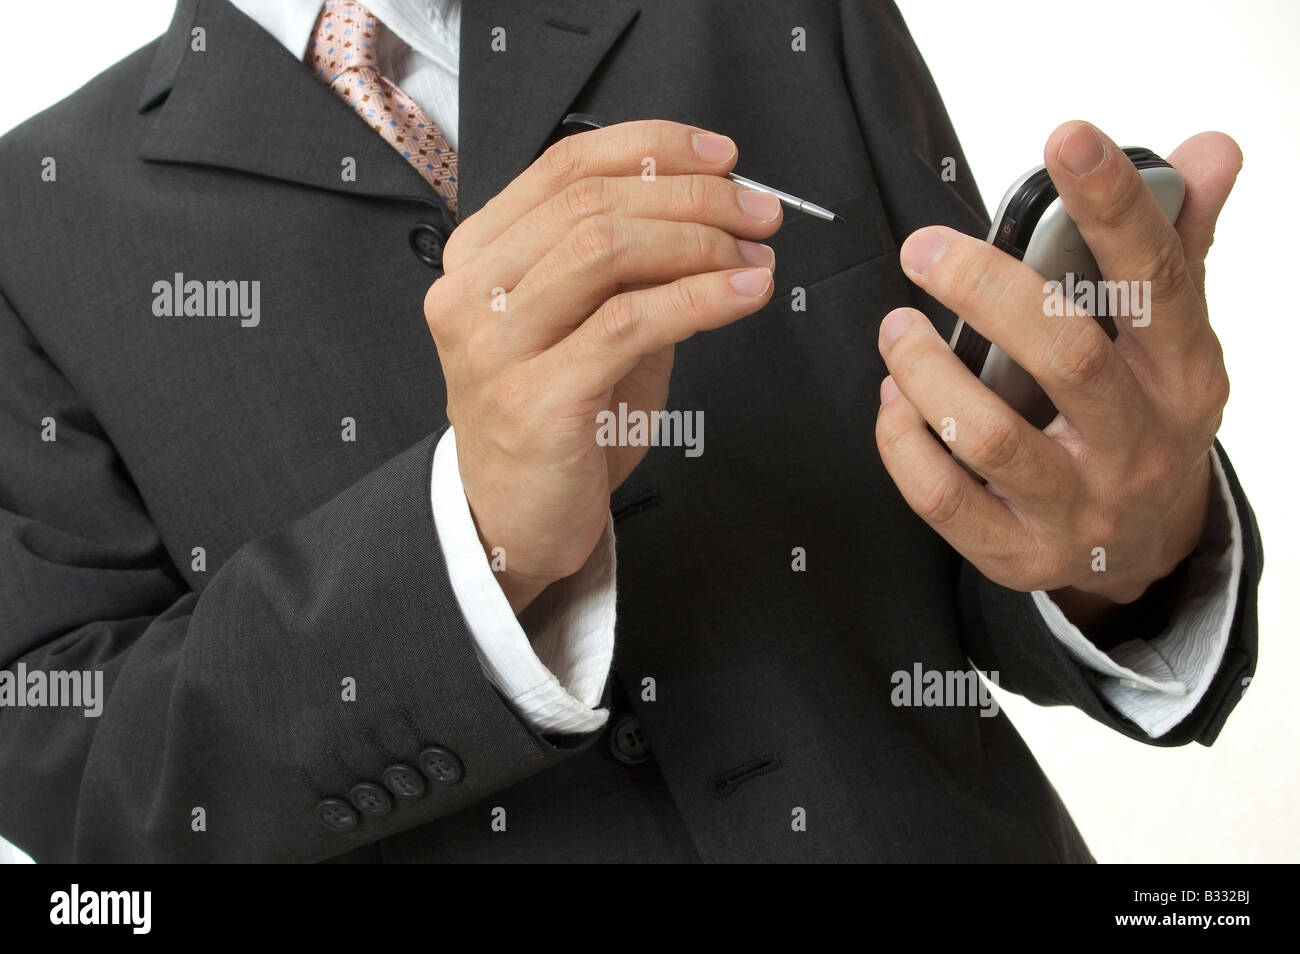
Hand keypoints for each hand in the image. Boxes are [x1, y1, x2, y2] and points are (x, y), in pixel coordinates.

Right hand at [426, 120, 779, 611]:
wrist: (512, 520)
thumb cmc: (556, 418)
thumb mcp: (584, 324)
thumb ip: (627, 267)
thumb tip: (712, 212)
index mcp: (478, 257)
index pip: (565, 167)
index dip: (652, 147)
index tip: (723, 157)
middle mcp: (473, 293)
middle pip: (593, 204)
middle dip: (694, 197)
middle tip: (759, 214)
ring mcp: (496, 346)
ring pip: (606, 252)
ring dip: (700, 243)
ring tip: (754, 255)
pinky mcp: (536, 399)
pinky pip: (630, 323)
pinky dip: (700, 298)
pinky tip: (743, 294)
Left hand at [875, 121, 1240, 616]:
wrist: (1145, 546)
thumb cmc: (1144, 420)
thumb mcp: (1172, 338)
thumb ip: (1178, 244)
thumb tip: (1207, 149)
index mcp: (1183, 374)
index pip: (1157, 280)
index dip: (1113, 206)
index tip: (1067, 140)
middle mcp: (1138, 443)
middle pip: (1066, 355)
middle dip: (986, 289)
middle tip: (924, 249)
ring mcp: (1079, 507)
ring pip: (990, 435)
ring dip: (926, 371)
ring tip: (896, 328)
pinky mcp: (1019, 551)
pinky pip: (942, 498)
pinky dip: (902, 442)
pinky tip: (892, 401)